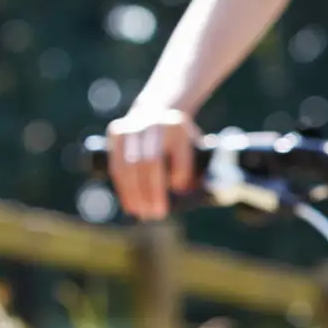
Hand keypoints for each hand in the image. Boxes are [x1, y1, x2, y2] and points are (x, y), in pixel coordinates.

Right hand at [104, 104, 197, 220]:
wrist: (156, 113)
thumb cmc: (181, 142)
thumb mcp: (196, 148)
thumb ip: (201, 169)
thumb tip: (210, 193)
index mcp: (178, 126)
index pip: (179, 156)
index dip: (180, 176)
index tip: (181, 191)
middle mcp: (154, 124)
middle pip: (150, 162)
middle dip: (152, 191)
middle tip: (157, 214)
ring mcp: (132, 126)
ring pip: (129, 165)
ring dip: (134, 194)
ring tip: (141, 213)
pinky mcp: (116, 132)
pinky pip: (116, 165)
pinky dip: (123, 188)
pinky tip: (129, 204)